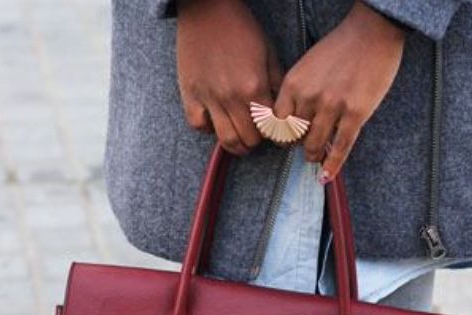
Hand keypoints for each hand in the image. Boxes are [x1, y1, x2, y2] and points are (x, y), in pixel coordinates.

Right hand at [176, 0, 282, 154]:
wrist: (208, 11)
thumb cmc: (241, 29)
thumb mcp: (269, 54)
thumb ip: (275, 84)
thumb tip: (280, 109)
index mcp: (254, 87)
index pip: (270, 128)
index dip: (275, 134)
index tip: (275, 134)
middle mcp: (232, 97)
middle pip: (248, 138)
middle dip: (256, 142)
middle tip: (257, 138)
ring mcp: (209, 97)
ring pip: (225, 139)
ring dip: (236, 145)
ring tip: (240, 142)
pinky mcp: (190, 94)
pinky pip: (198, 124)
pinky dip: (207, 129)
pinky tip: (215, 123)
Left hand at [273, 1, 404, 181]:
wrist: (372, 32)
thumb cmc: (340, 48)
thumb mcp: (308, 65)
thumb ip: (298, 91)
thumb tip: (294, 122)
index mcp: (293, 83)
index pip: (276, 123)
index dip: (280, 136)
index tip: (287, 141)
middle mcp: (309, 97)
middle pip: (295, 136)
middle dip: (299, 145)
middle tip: (305, 147)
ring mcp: (333, 106)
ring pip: (315, 144)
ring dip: (314, 155)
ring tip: (316, 157)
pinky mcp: (356, 113)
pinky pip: (340, 147)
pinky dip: (332, 165)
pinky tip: (326, 176)